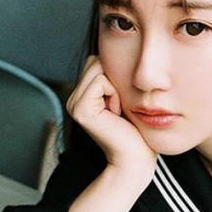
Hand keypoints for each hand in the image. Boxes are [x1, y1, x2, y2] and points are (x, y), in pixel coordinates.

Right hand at [66, 56, 155, 179]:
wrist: (135, 159)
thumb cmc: (138, 131)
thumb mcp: (125, 98)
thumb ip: (114, 78)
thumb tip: (113, 52)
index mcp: (83, 95)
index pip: (97, 61)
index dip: (116, 76)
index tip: (122, 103)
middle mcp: (73, 98)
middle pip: (96, 61)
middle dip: (116, 79)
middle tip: (120, 108)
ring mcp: (74, 103)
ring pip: (99, 68)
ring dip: (116, 87)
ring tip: (118, 111)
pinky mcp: (80, 108)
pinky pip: (101, 81)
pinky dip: (115, 94)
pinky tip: (116, 114)